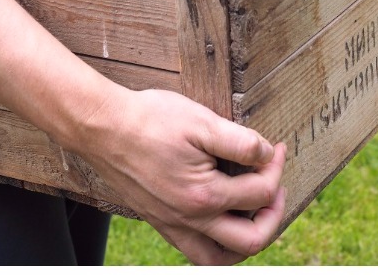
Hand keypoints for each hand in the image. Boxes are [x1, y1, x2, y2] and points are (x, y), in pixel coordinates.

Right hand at [73, 87, 287, 264]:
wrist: (101, 127)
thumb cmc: (151, 120)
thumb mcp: (203, 122)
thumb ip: (242, 143)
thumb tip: (267, 154)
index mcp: (204, 196)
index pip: (261, 193)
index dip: (276, 167)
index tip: (275, 148)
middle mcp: (189, 220)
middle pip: (250, 241)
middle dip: (274, 215)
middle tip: (276, 188)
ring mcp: (172, 225)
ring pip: (219, 258)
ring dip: (246, 240)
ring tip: (256, 214)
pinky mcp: (159, 222)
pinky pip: (194, 251)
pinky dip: (217, 244)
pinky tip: (222, 218)